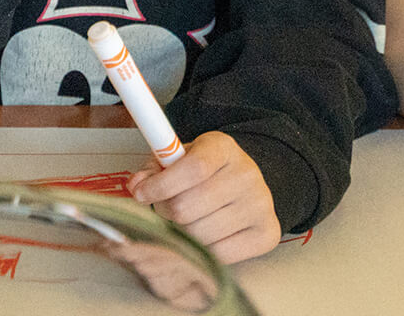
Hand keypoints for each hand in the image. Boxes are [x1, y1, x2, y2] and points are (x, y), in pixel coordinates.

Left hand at [127, 131, 281, 263]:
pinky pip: (219, 254)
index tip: (140, 194)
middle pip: (187, 206)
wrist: (245, 186)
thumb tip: (137, 185)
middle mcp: (247, 174)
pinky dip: (203, 250)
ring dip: (182, 233)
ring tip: (186, 222)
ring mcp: (260, 204)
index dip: (160, 185)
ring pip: (198, 233)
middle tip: (167, 209)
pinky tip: (204, 236)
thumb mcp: (179, 159)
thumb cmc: (205, 173)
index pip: (192, 168)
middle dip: (165, 212)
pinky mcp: (267, 232)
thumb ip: (154, 169)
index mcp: (224, 148)